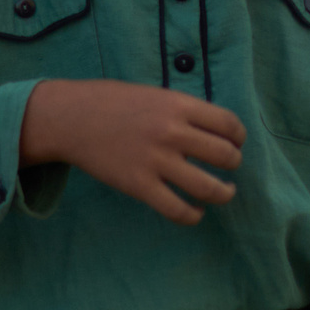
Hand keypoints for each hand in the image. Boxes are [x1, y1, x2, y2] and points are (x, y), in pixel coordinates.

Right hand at [19, 80, 243, 224]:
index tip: (236, 143)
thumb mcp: (154, 94)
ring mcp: (156, 161)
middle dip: (234, 163)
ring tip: (225, 192)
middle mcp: (172, 132)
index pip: (228, 124)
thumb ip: (182, 111)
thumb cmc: (111, 102)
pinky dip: (193, 215)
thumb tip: (213, 130)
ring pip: (209, 187)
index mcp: (178, 105)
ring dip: (224, 192)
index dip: (239, 136)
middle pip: (225, 155)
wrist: (71, 118)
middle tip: (229, 166)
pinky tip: (196, 211)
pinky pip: (178, 209)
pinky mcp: (140, 186)